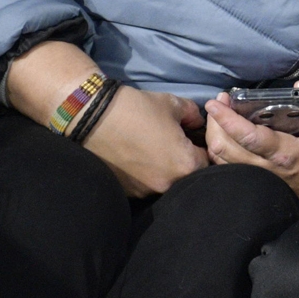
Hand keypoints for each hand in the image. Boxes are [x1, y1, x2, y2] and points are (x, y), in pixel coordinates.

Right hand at [6, 40, 207, 197]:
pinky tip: (138, 156)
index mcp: (185, 165)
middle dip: (187, 159)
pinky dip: (147, 172)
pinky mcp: (126, 193)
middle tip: (177, 142)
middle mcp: (167, 185)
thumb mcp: (174, 105)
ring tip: (155, 148)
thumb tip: (199, 124)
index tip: (196, 137)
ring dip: (166, 168)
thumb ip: (194, 116)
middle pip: (188, 175)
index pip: (208, 161)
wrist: (90, 117)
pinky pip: (146, 184)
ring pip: (167, 181)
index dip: (205, 146)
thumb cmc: (138, 109)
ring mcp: (145, 192)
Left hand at [203, 83, 298, 208]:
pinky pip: (227, 167)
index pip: (250, 137)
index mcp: (287, 154)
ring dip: (213, 135)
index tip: (217, 103)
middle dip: (215, 123)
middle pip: (225, 148)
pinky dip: (219, 149)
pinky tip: (223, 134)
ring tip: (218, 114)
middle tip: (219, 101)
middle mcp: (267, 167)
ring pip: (221, 160)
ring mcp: (258, 177)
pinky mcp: (256, 181)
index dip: (229, 120)